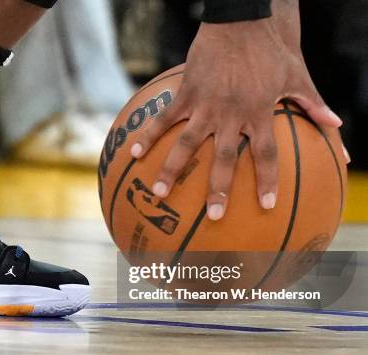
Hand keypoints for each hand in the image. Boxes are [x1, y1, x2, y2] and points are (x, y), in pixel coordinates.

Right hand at [131, 15, 342, 220]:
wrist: (240, 20)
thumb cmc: (270, 49)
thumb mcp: (298, 75)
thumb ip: (313, 103)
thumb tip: (336, 126)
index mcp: (259, 112)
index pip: (265, 153)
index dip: (267, 179)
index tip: (266, 205)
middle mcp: (231, 114)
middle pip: (224, 158)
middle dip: (218, 188)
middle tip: (213, 216)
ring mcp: (205, 105)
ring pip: (186, 143)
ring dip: (171, 168)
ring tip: (158, 192)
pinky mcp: (186, 93)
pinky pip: (164, 118)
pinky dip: (149, 134)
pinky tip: (134, 153)